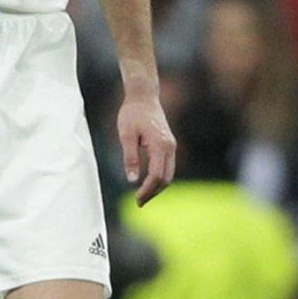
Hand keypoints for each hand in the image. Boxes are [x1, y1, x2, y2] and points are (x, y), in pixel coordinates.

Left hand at [116, 90, 176, 204]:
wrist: (143, 97)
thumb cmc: (132, 113)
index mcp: (160, 145)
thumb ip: (130, 157)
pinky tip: (148, 183)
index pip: (156, 176)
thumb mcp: (126, 135)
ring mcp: (171, 146)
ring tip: (142, 196)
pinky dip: (160, 178)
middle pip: (166, 178)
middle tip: (138, 202)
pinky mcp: (169, 145)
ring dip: (158, 187)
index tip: (136, 199)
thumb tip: (132, 180)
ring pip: (169, 174)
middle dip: (153, 192)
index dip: (147, 190)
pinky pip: (168, 167)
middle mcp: (170, 147)